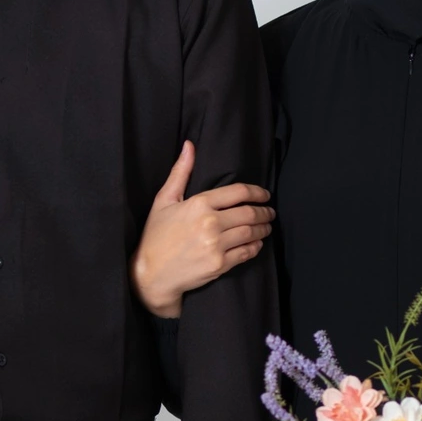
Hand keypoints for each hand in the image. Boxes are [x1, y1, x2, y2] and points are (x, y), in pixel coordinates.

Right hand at [130, 141, 273, 317]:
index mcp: (199, 204)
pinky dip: (256, 247)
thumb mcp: (164, 200)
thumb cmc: (156, 236)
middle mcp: (210, 223)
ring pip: (251, 233)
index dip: (257, 192)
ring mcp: (216, 245)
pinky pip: (246, 253)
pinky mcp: (220, 265)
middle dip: (265, 212)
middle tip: (270, 212)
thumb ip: (180, 172)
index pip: (238, 192)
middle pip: (249, 213)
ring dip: (264, 229)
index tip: (265, 195)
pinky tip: (257, 243)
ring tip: (267, 226)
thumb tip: (189, 145)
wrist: (151, 274)